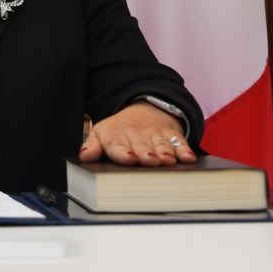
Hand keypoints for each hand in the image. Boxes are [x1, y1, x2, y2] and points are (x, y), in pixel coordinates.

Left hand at [78, 102, 196, 166]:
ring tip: (167, 160)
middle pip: (142, 146)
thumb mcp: (101, 135)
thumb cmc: (118, 131)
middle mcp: (137, 136)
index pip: (118, 146)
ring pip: (161, 144)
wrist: (142, 111)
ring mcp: (155, 135)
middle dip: (146, 154)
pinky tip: (188, 157)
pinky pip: (179, 142)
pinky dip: (185, 149)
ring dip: (165, 152)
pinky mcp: (171, 135)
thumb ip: (93, 146)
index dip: (123, 153)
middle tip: (149, 161)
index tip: (129, 158)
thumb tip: (84, 156)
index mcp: (116, 138)